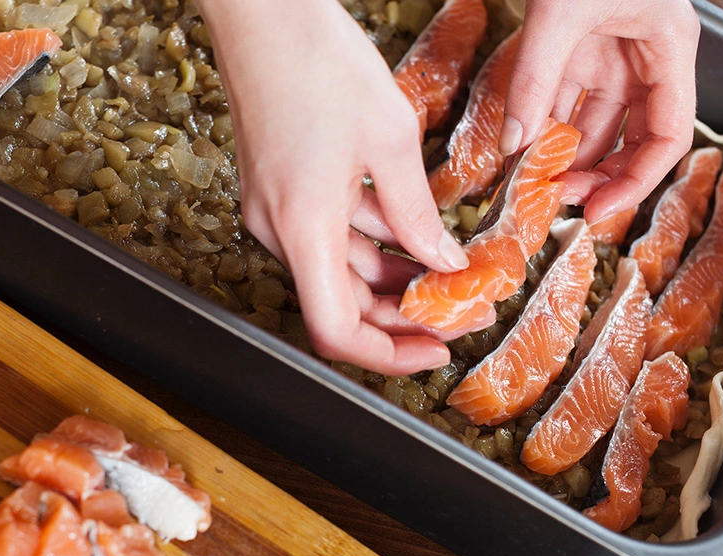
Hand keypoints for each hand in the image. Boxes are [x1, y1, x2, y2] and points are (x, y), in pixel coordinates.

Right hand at [196, 0, 468, 375]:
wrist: (264, 13)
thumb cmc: (317, 61)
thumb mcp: (391, 139)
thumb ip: (417, 213)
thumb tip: (444, 262)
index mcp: (303, 227)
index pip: (336, 330)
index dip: (386, 354)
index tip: (433, 350)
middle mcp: (280, 231)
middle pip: (341, 305)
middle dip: (402, 317)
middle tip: (459, 312)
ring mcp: (275, 212)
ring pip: (339, 271)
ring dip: (392, 280)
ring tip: (449, 273)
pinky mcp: (279, 192)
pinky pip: (329, 237)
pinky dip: (371, 244)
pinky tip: (413, 234)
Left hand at [500, 0, 700, 221]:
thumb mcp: (558, 15)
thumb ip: (534, 80)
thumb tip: (514, 145)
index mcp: (669, 46)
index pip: (668, 135)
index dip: (637, 180)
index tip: (598, 211)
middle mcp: (647, 55)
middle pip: (632, 136)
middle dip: (596, 174)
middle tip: (556, 203)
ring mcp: (613, 50)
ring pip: (595, 122)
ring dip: (564, 155)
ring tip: (531, 185)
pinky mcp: (580, 44)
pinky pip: (566, 97)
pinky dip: (543, 125)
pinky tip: (520, 151)